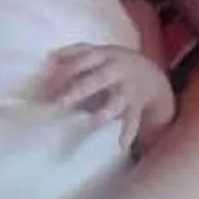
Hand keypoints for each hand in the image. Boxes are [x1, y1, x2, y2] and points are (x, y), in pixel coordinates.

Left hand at [45, 43, 175, 149]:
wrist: (151, 76)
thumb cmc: (115, 65)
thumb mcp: (100, 53)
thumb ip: (77, 53)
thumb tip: (48, 59)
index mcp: (106, 55)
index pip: (85, 59)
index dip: (66, 70)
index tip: (47, 86)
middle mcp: (119, 69)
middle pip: (99, 78)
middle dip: (80, 89)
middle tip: (60, 103)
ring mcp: (129, 87)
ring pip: (119, 99)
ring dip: (107, 110)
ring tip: (96, 121)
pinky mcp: (137, 104)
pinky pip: (133, 119)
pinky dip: (128, 132)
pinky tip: (121, 145)